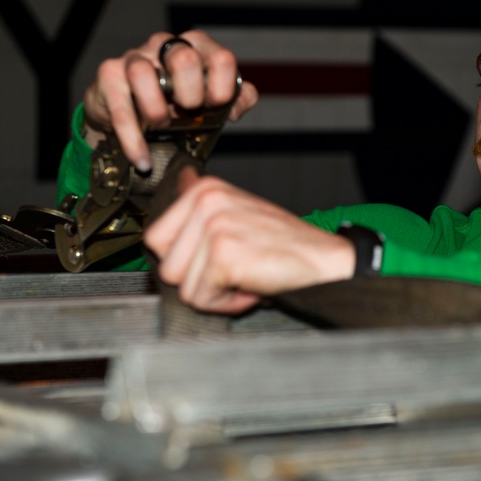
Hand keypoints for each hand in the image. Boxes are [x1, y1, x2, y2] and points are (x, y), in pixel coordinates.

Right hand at [83, 30, 258, 171]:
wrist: (129, 114)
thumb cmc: (175, 103)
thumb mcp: (209, 102)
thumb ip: (235, 99)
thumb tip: (242, 101)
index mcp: (196, 48)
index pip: (220, 58)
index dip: (223, 88)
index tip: (217, 107)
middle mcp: (165, 46)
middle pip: (184, 59)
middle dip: (191, 95)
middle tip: (188, 114)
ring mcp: (134, 58)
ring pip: (143, 74)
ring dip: (157, 110)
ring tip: (162, 126)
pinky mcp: (109, 76)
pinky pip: (120, 107)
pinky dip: (133, 140)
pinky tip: (142, 159)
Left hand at [144, 167, 355, 313]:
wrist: (324, 260)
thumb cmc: (284, 243)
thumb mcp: (238, 210)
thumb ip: (202, 202)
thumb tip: (180, 177)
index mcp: (205, 189)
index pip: (156, 238)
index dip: (185, 260)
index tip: (216, 258)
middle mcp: (206, 202)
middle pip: (165, 264)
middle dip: (197, 279)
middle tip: (233, 271)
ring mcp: (213, 227)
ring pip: (181, 285)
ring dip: (213, 293)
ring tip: (243, 277)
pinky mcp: (223, 255)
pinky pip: (201, 298)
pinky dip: (226, 303)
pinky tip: (251, 286)